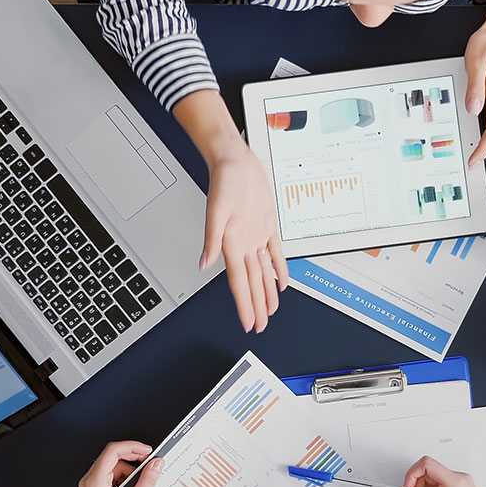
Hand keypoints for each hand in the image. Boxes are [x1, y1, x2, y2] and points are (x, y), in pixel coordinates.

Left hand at [78, 440, 162, 486]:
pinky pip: (110, 477)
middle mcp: (89, 482)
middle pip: (112, 458)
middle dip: (132, 459)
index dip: (132, 447)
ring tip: (139, 486)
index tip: (147, 450)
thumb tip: (156, 464)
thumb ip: (148, 480)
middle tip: (149, 463)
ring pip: (112, 467)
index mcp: (95, 482)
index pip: (112, 451)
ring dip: (129, 472)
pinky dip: (123, 479)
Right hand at [201, 143, 289, 332]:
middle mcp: (244, 244)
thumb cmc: (224, 180)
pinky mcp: (266, 226)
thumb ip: (211, 237)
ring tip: (269, 311)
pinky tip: (281, 282)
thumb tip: (204, 262)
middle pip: (251, 283)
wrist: (234, 160)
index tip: (248, 323)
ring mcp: (255, 236)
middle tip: (260, 325)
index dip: (244, 305)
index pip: (239, 283)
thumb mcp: (217, 209)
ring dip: (266, 292)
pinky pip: (274, 254)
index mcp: (231, 243)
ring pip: (263, 272)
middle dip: (256, 306)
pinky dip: (278, 269)